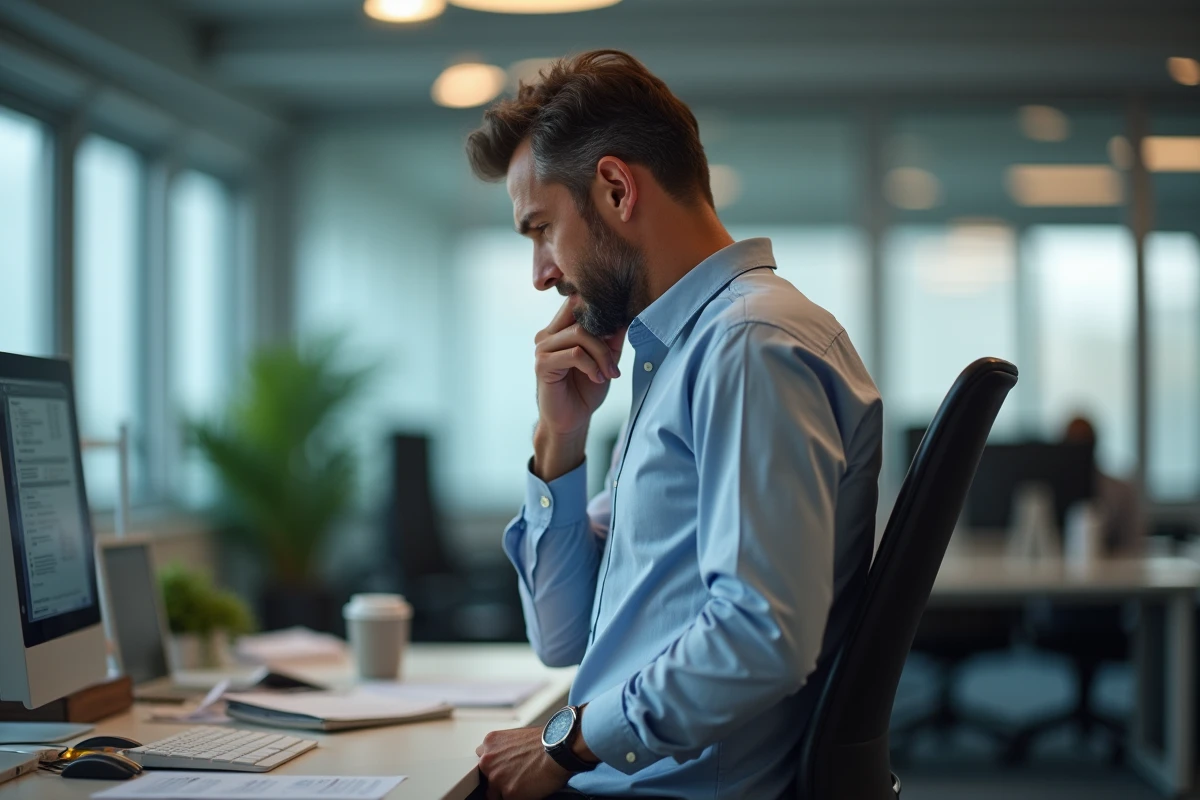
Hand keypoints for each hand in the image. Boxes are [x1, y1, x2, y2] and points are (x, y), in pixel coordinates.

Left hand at [476, 726, 569, 799]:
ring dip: (508, 790)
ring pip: (495, 793)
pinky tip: (531, 787)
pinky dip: (520, 797)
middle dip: (499, 779)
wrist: (559, 748)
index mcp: (490, 743)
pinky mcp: (508, 793)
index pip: (483, 761)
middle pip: (486, 778)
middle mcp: (488, 760)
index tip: (502, 770)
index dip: (495, 767)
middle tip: (515, 777)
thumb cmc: (546, 740)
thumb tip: (507, 759)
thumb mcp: (518, 736)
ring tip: (525, 782)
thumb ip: (505, 749)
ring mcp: (496, 778)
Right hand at [532, 300, 624, 480]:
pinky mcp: (543, 364)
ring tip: (609, 374)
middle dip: (605, 339)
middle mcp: (548, 334)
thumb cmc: (585, 389)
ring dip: (601, 355)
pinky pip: (574, 354)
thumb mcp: (605, 358)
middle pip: (581, 315)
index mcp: (560, 329)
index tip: (618, 329)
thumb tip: (625, 315)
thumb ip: (612, 337)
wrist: (571, 420)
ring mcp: (543, 348)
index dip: (598, 309)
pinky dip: (591, 366)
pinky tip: (598, 378)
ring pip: (580, 335)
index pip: (577, 303)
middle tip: (614, 364)